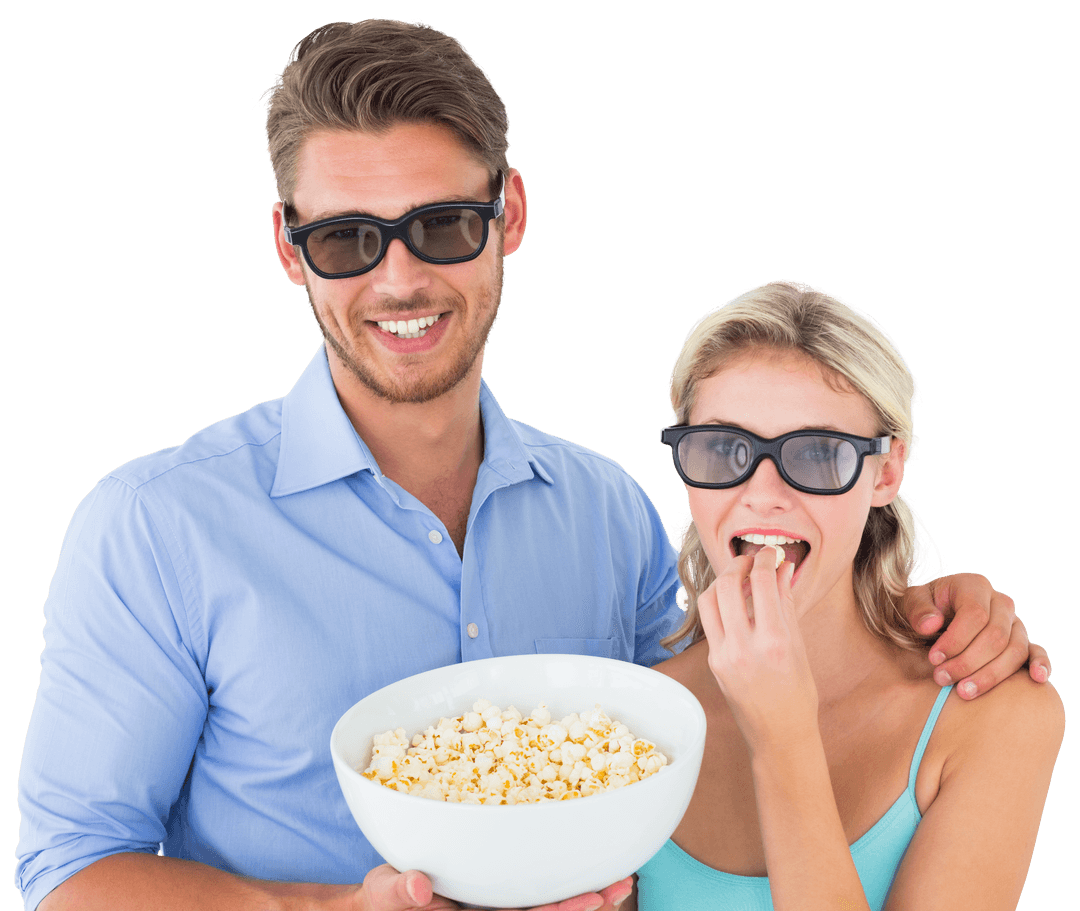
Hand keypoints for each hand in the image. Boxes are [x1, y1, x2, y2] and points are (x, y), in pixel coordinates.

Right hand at [360, 866, 632, 910]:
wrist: (381, 902)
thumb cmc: (381, 901)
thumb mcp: (384, 895)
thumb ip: (399, 893)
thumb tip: (420, 889)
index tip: (593, 901)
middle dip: (588, 901)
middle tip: (622, 882)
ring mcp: (500, 899)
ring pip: (549, 897)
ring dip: (586, 888)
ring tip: (622, 873)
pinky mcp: (498, 883)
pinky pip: (535, 879)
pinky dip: (563, 867)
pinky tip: (587, 852)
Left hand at [697, 547, 817, 749]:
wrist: (779, 735)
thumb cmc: (798, 693)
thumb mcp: (799, 646)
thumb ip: (786, 603)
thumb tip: (783, 567)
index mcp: (774, 642)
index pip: (761, 583)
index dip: (765, 559)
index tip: (771, 553)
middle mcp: (744, 647)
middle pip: (727, 584)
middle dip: (738, 563)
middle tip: (752, 560)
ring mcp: (723, 655)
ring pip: (708, 599)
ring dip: (721, 580)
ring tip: (739, 577)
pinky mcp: (712, 662)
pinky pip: (709, 621)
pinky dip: (719, 603)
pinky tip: (734, 601)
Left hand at [901, 573, 1051, 698]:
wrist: (936, 614)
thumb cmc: (925, 608)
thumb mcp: (913, 602)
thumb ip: (918, 610)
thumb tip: (931, 625)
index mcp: (975, 586)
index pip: (975, 615)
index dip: (955, 640)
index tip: (934, 659)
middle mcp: (1000, 602)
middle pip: (995, 637)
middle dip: (967, 662)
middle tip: (941, 679)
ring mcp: (1014, 622)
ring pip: (1014, 650)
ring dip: (990, 675)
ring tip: (963, 692)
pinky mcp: (1022, 641)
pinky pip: (1036, 651)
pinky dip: (1040, 664)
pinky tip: (1037, 679)